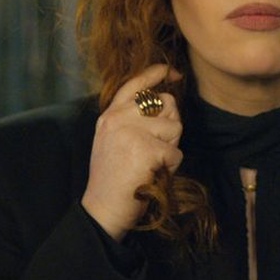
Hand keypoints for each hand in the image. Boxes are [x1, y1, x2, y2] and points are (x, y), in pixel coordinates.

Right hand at [82, 64, 182, 240]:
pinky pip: (176, 153)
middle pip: (167, 104)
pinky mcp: (147, 149)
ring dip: (170, 149)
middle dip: (170, 126)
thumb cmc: (112, 179)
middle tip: (154, 150)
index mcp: (110, 115)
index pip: (135, 84)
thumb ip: (130, 119)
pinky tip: (152, 176)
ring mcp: (132, 132)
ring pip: (175, 127)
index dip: (156, 73)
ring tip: (150, 164)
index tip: (172, 71)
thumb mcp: (112, 140)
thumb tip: (164, 103)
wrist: (103, 208)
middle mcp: (119, 118)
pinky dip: (170, 168)